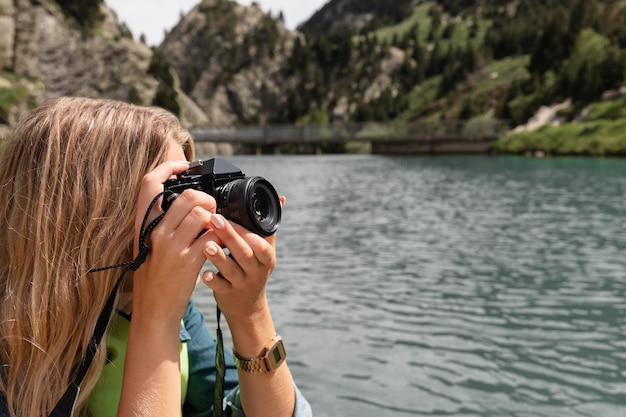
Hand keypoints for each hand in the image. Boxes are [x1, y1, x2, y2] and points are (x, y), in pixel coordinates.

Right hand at [131, 160, 219, 324]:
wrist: (153, 309)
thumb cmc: (154, 275)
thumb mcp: (149, 244)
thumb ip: (162, 222)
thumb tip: (183, 202)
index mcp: (144, 224)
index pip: (149, 184)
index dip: (168, 168)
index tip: (184, 165)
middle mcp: (156, 232)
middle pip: (186, 196)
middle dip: (206, 198)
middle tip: (211, 208)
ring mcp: (171, 246)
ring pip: (201, 214)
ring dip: (215, 217)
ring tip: (216, 226)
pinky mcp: (188, 261)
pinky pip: (211, 237)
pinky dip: (220, 236)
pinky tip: (220, 242)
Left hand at [201, 197, 285, 321]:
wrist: (248, 307)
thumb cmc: (254, 270)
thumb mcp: (266, 251)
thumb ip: (268, 227)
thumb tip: (281, 199)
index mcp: (266, 258)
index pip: (260, 243)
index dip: (245, 231)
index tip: (228, 216)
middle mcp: (256, 271)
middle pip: (245, 253)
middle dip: (230, 236)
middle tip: (214, 220)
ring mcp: (242, 283)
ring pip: (232, 270)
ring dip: (219, 257)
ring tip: (206, 244)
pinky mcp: (228, 294)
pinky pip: (221, 287)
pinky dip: (213, 280)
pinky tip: (204, 273)